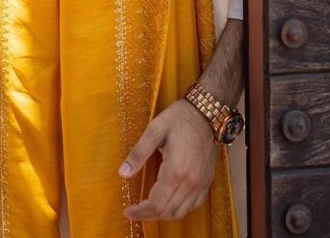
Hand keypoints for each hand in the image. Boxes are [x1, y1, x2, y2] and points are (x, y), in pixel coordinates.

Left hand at [119, 99, 218, 221]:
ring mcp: (201, 184)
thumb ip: (138, 153)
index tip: (127, 211)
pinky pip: (192, 206)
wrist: (207, 112)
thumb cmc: (179, 118)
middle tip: (133, 212)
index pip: (156, 203)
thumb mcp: (155, 129)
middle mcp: (190, 183)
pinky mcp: (207, 182)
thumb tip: (122, 173)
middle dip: (148, 215)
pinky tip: (168, 204)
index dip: (140, 212)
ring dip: (163, 215)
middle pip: (167, 211)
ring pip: (180, 212)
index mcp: (176, 171)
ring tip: (147, 210)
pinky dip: (178, 210)